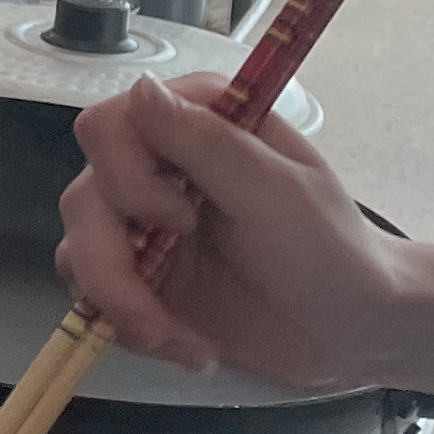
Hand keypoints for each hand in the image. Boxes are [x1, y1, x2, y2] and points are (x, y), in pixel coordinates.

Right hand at [54, 75, 419, 384]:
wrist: (355, 331)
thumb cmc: (334, 254)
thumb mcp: (278, 193)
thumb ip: (207, 142)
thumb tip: (140, 88)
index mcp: (196, 124)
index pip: (108, 126)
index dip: (126, 176)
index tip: (181, 219)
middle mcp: (159, 166)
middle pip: (83, 197)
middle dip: (113, 263)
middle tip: (169, 296)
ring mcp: (144, 225)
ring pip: (78, 250)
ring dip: (123, 306)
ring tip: (179, 341)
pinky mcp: (140, 276)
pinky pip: (94, 295)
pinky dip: (132, 328)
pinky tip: (187, 346)